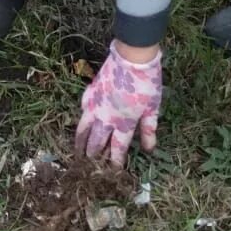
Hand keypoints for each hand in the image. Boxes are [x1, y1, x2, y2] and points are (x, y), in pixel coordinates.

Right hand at [75, 43, 162, 166]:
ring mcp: (96, 103)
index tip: (113, 172)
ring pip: (84, 126)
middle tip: (89, 164)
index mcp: (124, 123)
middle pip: (97, 140)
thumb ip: (148, 130)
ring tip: (77, 150)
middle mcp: (106, 117)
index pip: (117, 148)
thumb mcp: (153, 109)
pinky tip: (82, 117)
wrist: (132, 58)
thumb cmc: (147, 84)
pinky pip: (84, 106)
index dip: (115, 161)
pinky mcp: (92, 90)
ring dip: (81, 140)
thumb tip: (148, 149)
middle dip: (93, 154)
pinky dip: (82, 115)